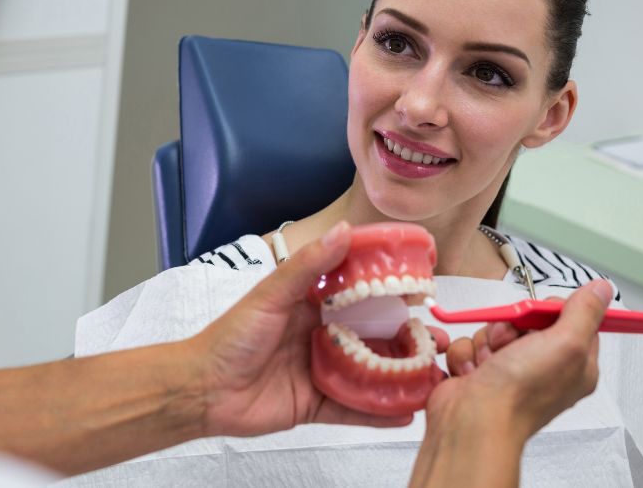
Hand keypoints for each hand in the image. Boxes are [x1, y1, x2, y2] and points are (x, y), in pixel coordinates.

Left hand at [189, 221, 449, 436]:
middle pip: (373, 337)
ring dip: (401, 375)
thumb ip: (309, 267)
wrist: (202, 388)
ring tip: (435, 376)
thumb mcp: (271, 295)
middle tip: (440, 339)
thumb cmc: (231, 336)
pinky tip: (408, 413)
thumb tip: (344, 230)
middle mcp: (322, 336)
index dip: (391, 290)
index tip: (424, 285)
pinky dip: (379, 412)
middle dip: (407, 338)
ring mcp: (321, 371)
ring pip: (370, 373)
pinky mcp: (316, 405)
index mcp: (311, 305)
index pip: (359, 293)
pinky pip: (354, 410)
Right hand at [432, 280, 612, 440]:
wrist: (473, 421)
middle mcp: (544, 367)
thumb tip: (601, 289)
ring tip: (489, 363)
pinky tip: (473, 371)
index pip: (571, 318)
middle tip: (511, 342)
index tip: (541, 315)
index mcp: (574, 364)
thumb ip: (584, 312)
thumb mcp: (565, 344)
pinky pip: (471, 342)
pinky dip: (467, 353)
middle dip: (512, 324)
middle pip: (528, 319)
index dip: (552, 310)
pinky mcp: (480, 370)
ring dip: (487, 339)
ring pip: (495, 329)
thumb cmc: (520, 393)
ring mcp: (510, 369)